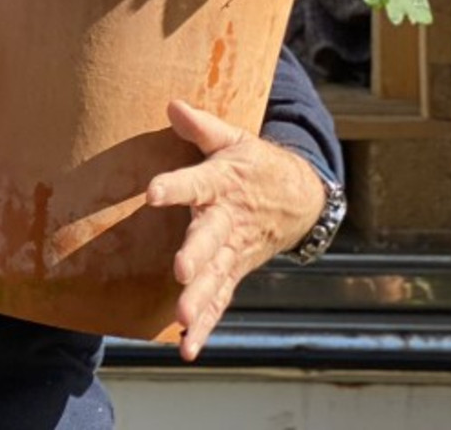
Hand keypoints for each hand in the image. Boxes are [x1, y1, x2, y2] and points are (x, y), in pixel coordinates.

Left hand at [145, 98, 325, 362]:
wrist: (299, 197)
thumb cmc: (254, 163)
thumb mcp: (233, 137)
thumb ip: (201, 126)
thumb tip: (170, 104)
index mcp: (223, 182)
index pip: (196, 182)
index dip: (175, 187)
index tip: (152, 192)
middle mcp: (228, 220)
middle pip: (210, 239)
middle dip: (197, 255)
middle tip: (182, 271)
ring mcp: (233, 250)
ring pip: (216, 276)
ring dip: (200, 298)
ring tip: (182, 316)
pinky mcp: (235, 271)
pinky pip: (220, 300)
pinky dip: (206, 324)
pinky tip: (189, 346)